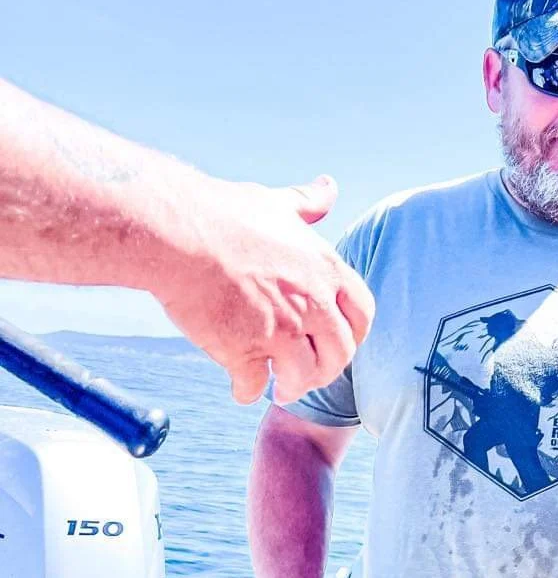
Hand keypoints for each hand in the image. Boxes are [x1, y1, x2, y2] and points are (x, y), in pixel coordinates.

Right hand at [157, 173, 374, 404]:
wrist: (175, 231)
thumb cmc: (221, 212)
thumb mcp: (275, 203)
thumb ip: (307, 204)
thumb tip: (328, 186)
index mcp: (326, 270)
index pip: (363, 315)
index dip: (353, 333)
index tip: (335, 340)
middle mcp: (312, 303)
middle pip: (339, 353)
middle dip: (325, 368)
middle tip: (306, 373)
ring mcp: (281, 330)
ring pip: (305, 377)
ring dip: (294, 387)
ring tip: (281, 388)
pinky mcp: (245, 350)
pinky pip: (255, 386)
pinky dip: (248, 391)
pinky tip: (241, 387)